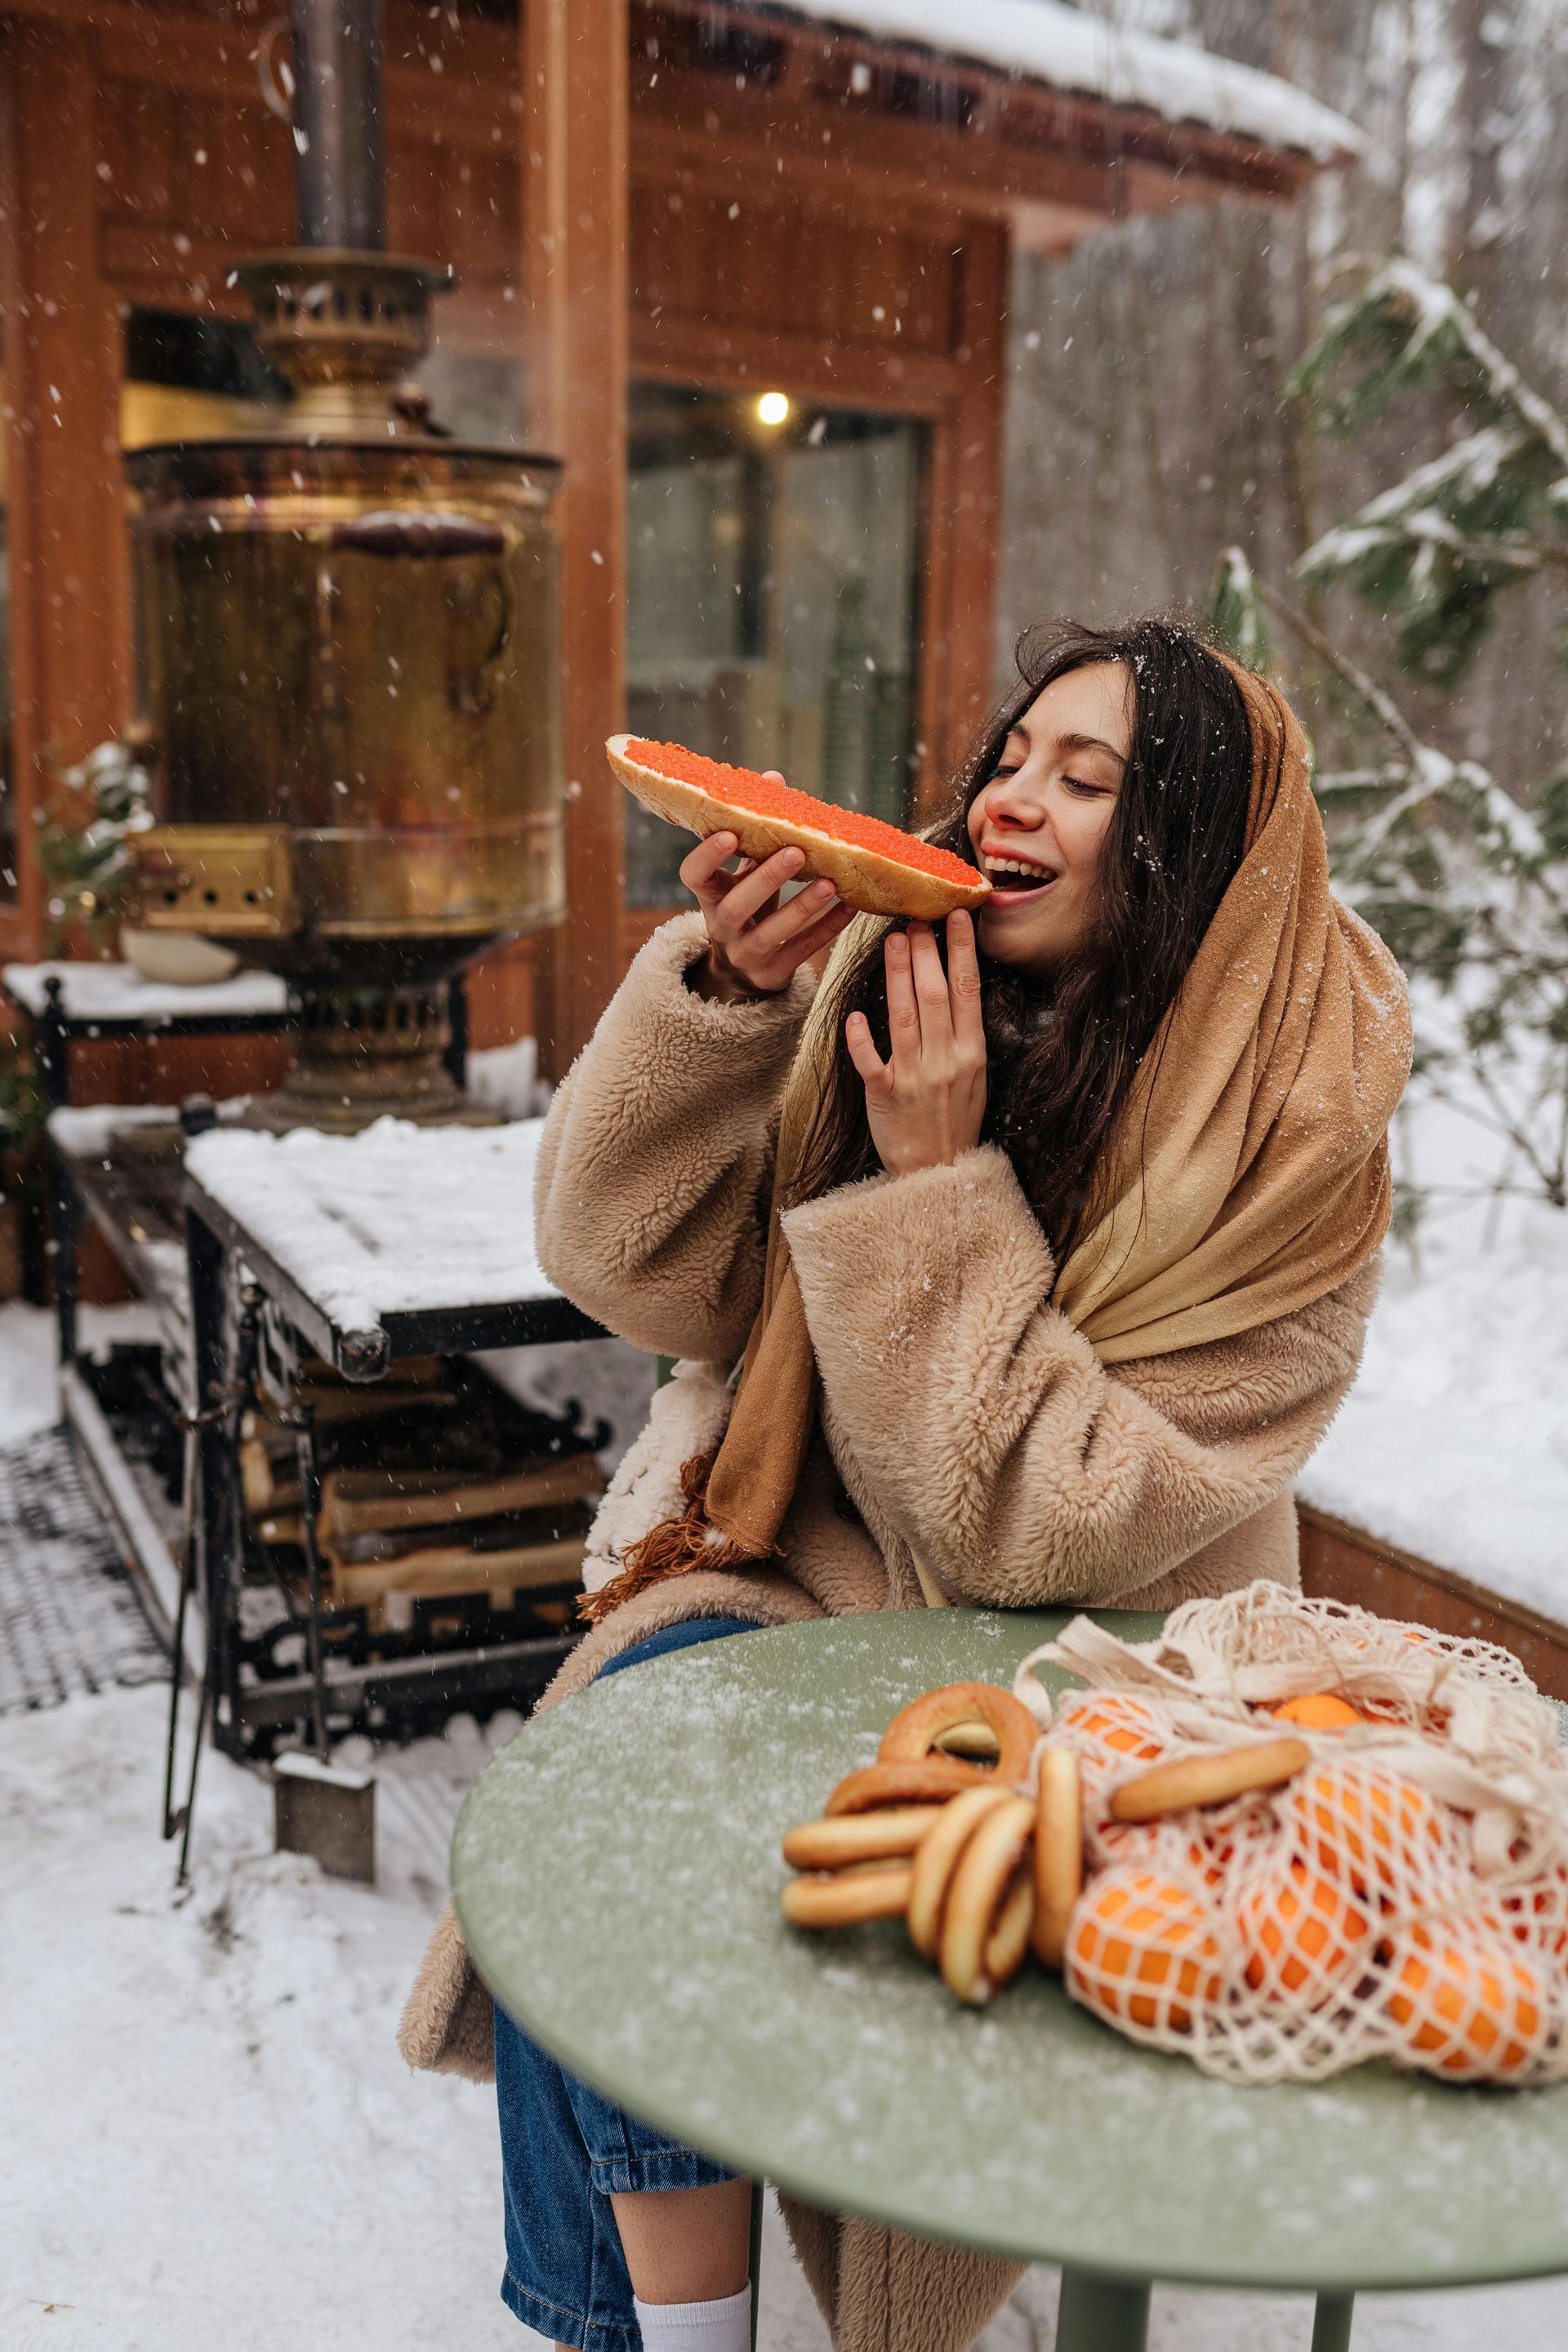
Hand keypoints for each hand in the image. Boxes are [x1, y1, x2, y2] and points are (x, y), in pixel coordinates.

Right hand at [680, 787, 853, 1001]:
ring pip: (770, 933)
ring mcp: (746, 953)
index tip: (728, 833)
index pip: (693, 876)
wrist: (743, 973)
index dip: (706, 857)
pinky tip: (850, 908)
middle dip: (765, 878)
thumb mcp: (743, 875)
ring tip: (829, 883)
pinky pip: (801, 951)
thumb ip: (755, 834)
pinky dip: (826, 929)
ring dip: (801, 907)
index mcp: (710, 896)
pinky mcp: (773, 973)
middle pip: (735, 905)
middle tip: (796, 851)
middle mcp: (722, 926)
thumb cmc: (747, 908)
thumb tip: (773, 777)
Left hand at [844, 914, 986, 1176]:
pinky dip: (862, 1039)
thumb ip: (964, 1033)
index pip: (967, 990)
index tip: (956, 917)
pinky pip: (871, 1062)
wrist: (937, 1172)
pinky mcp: (885, 1096)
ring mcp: (914, 1078)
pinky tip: (856, 1015)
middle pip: (933, 995)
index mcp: (971, 1052)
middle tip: (914, 918)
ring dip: (897, 974)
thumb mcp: (975, 1076)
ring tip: (893, 941)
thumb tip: (955, 984)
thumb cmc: (955, 1118)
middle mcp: (945, 1061)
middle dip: (925, 952)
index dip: (961, 950)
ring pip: (904, 1016)